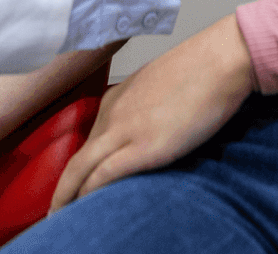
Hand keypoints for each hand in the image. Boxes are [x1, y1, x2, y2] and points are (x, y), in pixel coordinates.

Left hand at [50, 15, 254, 209]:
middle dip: (65, 186)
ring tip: (60, 217)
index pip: (91, 140)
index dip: (81, 167)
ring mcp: (125, 129)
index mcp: (117, 98)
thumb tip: (153, 128)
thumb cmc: (202, 71)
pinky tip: (81, 208)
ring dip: (67, 195)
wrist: (219, 60)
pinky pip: (103, 175)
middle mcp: (113, 113)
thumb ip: (149, 107)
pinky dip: (87, 193)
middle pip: (79, 157)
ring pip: (81, 168)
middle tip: (58, 211)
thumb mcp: (163, 88)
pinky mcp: (143, 146)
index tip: (78, 184)